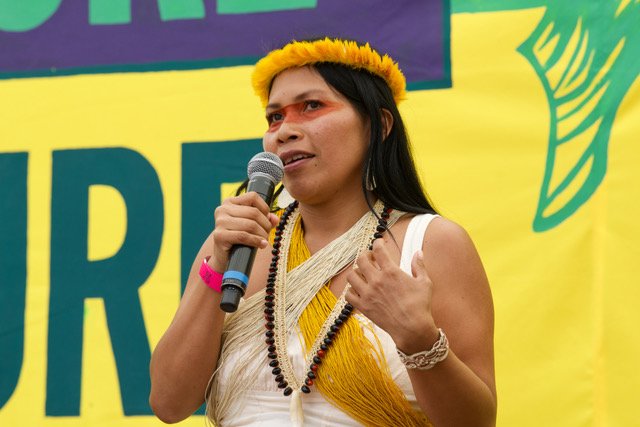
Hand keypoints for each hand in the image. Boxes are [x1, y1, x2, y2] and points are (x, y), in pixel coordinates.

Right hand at [209, 192, 279, 272]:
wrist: (224, 256)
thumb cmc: (238, 238)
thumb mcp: (251, 225)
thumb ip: (264, 219)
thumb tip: (275, 218)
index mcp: (230, 202)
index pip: (253, 197)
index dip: (264, 208)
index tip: (267, 219)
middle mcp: (223, 209)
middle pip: (253, 212)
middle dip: (265, 225)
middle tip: (267, 234)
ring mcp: (220, 222)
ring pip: (250, 225)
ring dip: (262, 234)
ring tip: (264, 241)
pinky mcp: (219, 235)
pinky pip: (243, 236)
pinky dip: (256, 241)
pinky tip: (261, 245)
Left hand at [345, 237, 438, 353]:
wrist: (412, 328)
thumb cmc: (420, 305)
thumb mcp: (424, 282)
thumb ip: (419, 266)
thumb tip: (418, 252)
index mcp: (391, 272)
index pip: (379, 250)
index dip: (378, 243)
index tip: (379, 243)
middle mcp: (376, 280)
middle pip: (361, 259)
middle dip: (365, 255)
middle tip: (370, 257)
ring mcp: (367, 294)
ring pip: (351, 276)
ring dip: (356, 272)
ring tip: (363, 273)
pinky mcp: (363, 306)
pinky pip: (348, 294)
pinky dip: (351, 290)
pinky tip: (358, 290)